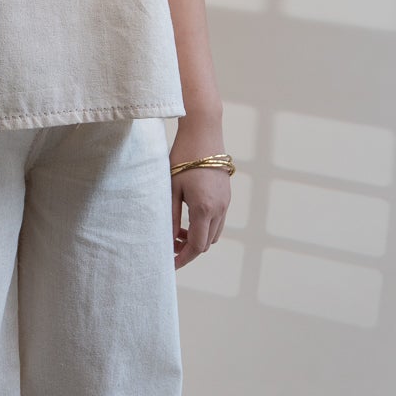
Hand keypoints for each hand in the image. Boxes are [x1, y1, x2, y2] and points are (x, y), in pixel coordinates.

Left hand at [169, 143, 230, 269]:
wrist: (204, 132)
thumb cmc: (183, 157)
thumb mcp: (172, 188)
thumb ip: (171, 216)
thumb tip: (170, 239)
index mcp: (205, 208)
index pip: (197, 246)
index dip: (183, 258)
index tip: (170, 263)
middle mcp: (220, 208)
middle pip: (207, 243)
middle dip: (189, 249)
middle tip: (170, 245)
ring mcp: (226, 201)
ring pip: (214, 232)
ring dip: (198, 237)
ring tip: (178, 230)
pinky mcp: (226, 194)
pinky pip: (218, 219)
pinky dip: (205, 225)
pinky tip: (189, 216)